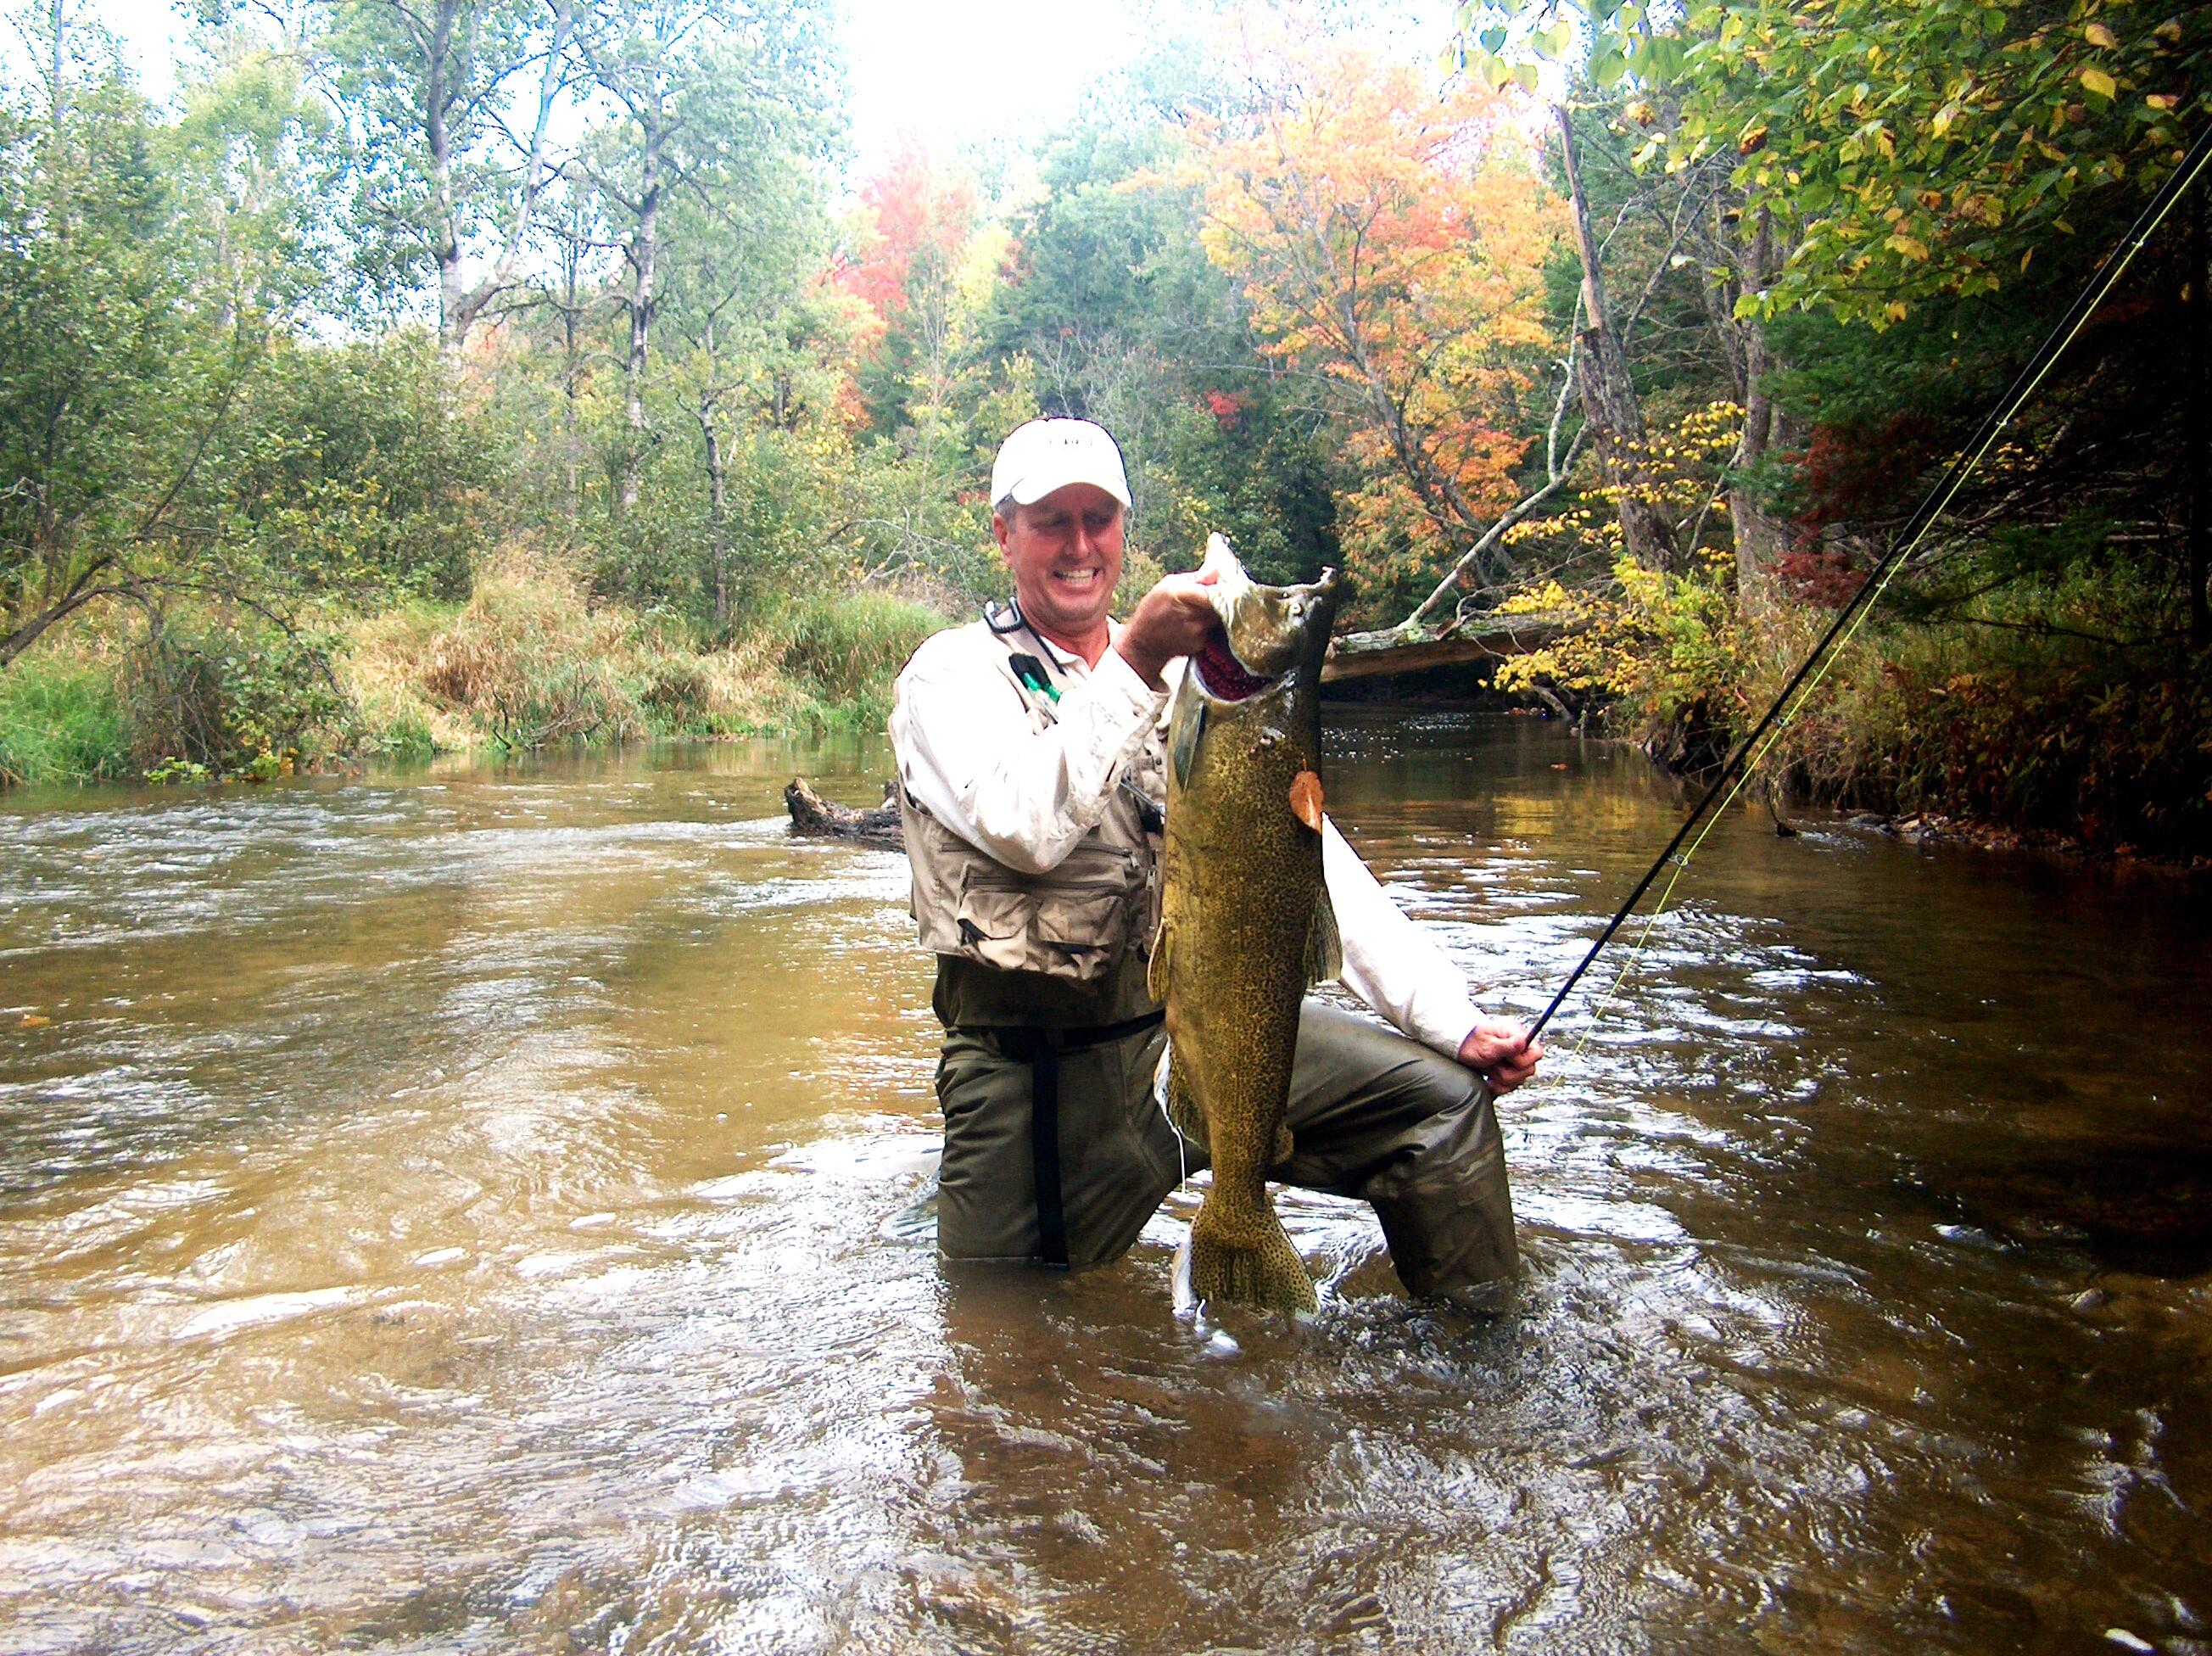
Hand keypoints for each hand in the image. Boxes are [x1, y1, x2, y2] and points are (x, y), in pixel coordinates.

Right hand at [1115, 569, 1220, 687]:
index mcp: (1180, 594)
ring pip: (1217, 617)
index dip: (1224, 587)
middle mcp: (1191, 614)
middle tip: (1214, 596)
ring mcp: (1196, 631)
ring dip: (1214, 612)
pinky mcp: (1199, 644)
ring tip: (1199, 610)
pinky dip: (1207, 626)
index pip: (1215, 590)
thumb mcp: (1167, 585)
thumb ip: (1195, 578)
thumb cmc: (1152, 610)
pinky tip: (1194, 624)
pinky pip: (1211, 630)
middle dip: (1221, 599)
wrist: (1143, 643)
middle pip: (1221, 604)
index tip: (1227, 585)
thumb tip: (1216, 570)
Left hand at [1458, 1021, 1540, 1093]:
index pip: (1537, 1053)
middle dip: (1510, 1072)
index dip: (1525, 1061)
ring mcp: (1514, 1061)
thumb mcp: (1487, 1044)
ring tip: (1489, 1070)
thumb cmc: (1471, 1041)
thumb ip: (1506, 1045)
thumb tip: (1522, 1041)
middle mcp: (1519, 1049)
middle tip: (1493, 1065)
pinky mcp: (1508, 1072)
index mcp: (1517, 1036)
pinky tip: (1489, 1081)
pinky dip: (1499, 1087)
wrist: (1459, 1048)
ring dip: (1502, 1080)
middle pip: (1529, 1070)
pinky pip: (1510, 1086)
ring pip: (1519, 1080)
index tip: (1508, 1060)